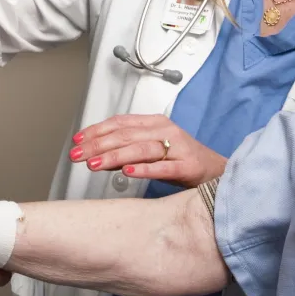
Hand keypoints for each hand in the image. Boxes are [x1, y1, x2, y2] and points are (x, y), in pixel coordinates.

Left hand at [70, 115, 226, 188]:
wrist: (218, 172)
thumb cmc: (181, 160)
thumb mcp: (151, 151)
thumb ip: (125, 151)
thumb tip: (96, 155)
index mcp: (154, 123)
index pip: (119, 123)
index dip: (96, 131)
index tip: (77, 141)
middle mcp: (165, 131)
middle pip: (126, 135)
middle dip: (97, 145)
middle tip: (77, 154)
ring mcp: (178, 147)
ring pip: (140, 149)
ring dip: (114, 156)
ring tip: (94, 164)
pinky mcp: (188, 166)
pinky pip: (163, 167)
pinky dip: (143, 169)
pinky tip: (127, 172)